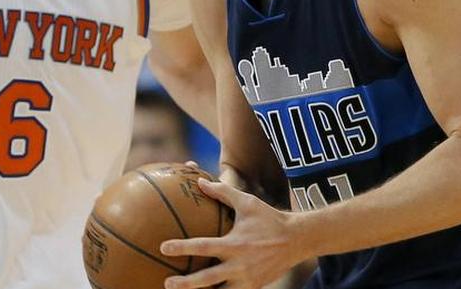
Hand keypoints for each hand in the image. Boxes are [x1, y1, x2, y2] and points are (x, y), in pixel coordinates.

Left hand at [160, 178, 301, 288]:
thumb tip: (200, 181)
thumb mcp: (247, 202)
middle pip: (207, 279)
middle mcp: (240, 265)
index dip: (182, 247)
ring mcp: (248, 280)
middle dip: (186, 284)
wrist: (297, 240)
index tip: (164, 247)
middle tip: (167, 283)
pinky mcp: (254, 287)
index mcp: (235, 244)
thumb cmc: (269, 218)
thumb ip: (223, 192)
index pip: (203, 246)